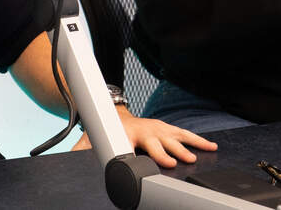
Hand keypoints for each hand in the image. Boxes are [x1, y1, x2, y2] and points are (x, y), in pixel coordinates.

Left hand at [71, 106, 217, 167]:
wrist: (114, 117)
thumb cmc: (105, 134)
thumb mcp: (90, 141)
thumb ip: (81, 150)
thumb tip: (69, 158)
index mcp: (129, 134)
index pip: (142, 145)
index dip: (154, 155)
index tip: (165, 162)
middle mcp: (147, 130)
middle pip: (162, 142)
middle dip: (172, 151)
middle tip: (182, 160)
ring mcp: (158, 128)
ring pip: (177, 135)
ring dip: (190, 144)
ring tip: (206, 151)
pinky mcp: (166, 129)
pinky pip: (184, 134)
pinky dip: (198, 140)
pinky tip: (211, 146)